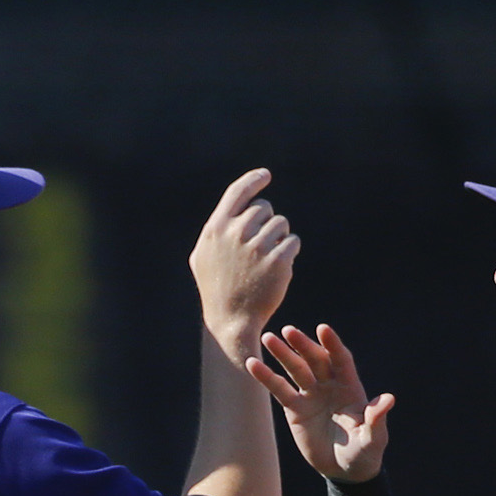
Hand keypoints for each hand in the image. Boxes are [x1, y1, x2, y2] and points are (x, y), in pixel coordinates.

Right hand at [189, 169, 296, 355]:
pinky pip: (293, 241)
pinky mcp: (278, 261)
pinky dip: (289, 251)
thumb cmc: (217, 288)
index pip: (238, 192)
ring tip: (268, 257)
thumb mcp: (203, 257)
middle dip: (266, 222)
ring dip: (279, 237)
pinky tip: (279, 266)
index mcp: (216, 229)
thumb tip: (235, 206)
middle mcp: (236, 234)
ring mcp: (257, 247)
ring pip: (281, 224)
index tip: (265, 175)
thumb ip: (216, 230)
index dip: (253, 180)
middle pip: (264, 208)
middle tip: (260, 245)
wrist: (231, 320)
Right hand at [250, 323, 395, 483]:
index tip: (322, 329)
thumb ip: (377, 419)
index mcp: (351, 387)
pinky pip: (280, 390)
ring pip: (296, 370)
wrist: (344, 470)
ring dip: (282, 354)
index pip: (341, 360)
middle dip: (303, 345)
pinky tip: (252, 364)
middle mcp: (330, 386)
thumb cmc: (364, 452)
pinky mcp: (295, 408)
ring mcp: (311, 395)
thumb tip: (388, 399)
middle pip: (315, 359)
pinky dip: (267, 377)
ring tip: (267, 338)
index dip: (332, 344)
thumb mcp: (373, 438)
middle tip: (288, 331)